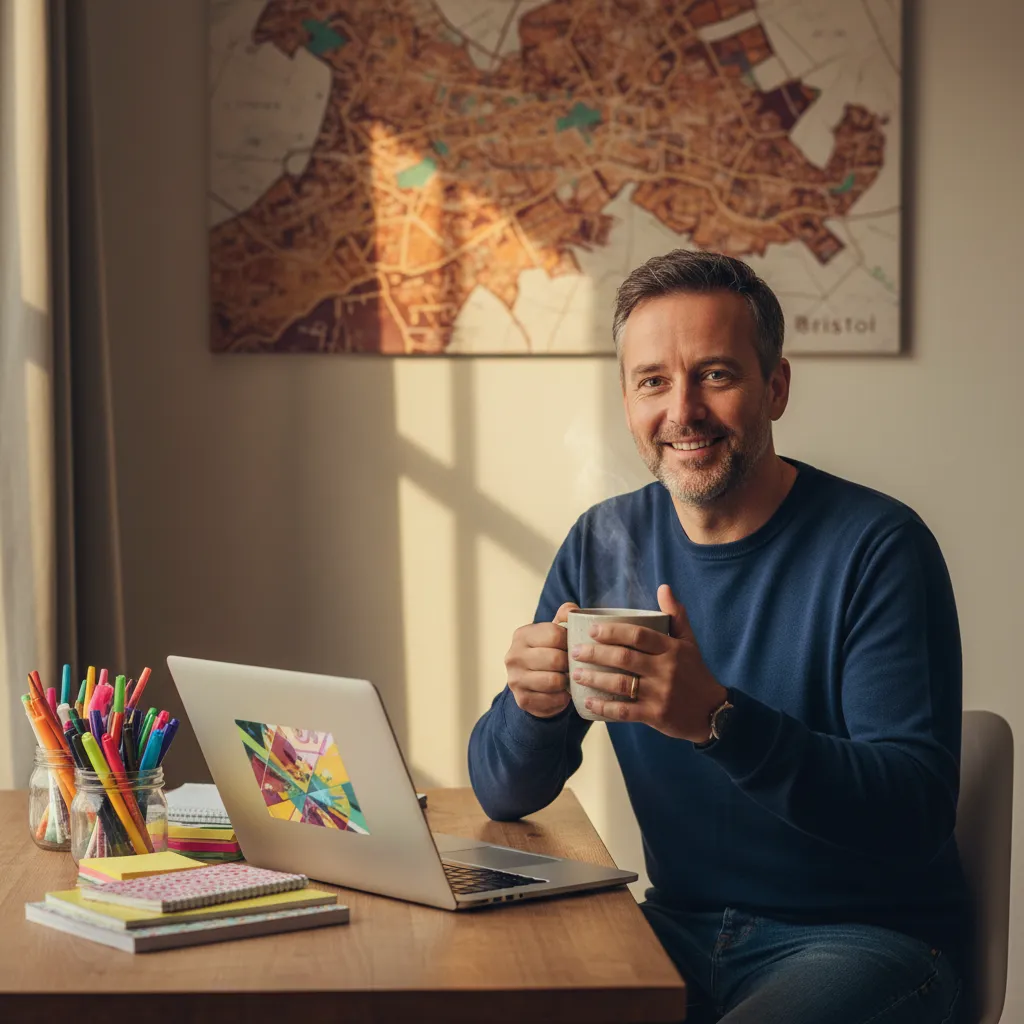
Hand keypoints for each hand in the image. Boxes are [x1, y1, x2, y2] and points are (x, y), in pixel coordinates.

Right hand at [505, 602, 578, 717]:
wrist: (532, 683)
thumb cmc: (549, 652)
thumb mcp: (554, 632)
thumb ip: (565, 616)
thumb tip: (572, 610)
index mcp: (522, 635)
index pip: (554, 634)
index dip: (571, 641)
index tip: (576, 647)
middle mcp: (514, 655)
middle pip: (556, 659)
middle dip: (571, 663)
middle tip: (576, 666)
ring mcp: (515, 679)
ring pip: (554, 680)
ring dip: (567, 681)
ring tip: (570, 679)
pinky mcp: (522, 700)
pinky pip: (552, 700)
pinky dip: (563, 698)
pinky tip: (563, 693)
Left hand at [570, 585, 726, 741]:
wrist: (711, 712)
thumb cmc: (695, 672)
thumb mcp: (689, 642)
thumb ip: (676, 615)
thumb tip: (663, 587)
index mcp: (672, 649)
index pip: (638, 635)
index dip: (613, 631)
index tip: (592, 630)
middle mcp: (666, 670)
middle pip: (624, 658)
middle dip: (595, 654)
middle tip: (575, 651)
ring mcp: (660, 694)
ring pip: (621, 684)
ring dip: (595, 679)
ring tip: (576, 674)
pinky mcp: (656, 715)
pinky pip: (624, 711)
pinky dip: (604, 707)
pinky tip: (588, 702)